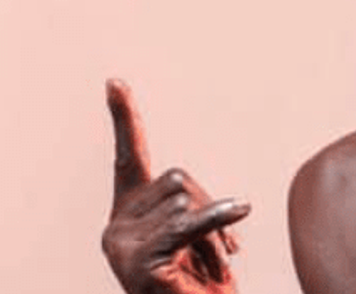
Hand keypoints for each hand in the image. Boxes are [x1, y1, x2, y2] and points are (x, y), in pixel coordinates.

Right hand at [101, 79, 250, 293]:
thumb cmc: (200, 288)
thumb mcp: (201, 237)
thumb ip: (197, 206)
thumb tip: (220, 200)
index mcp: (129, 213)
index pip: (128, 158)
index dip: (125, 119)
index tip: (115, 82)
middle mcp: (117, 225)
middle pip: (179, 177)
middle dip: (213, 204)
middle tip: (228, 248)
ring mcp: (123, 245)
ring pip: (188, 200)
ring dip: (217, 231)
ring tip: (217, 266)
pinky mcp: (141, 262)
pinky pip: (189, 224)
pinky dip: (218, 217)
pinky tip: (240, 211)